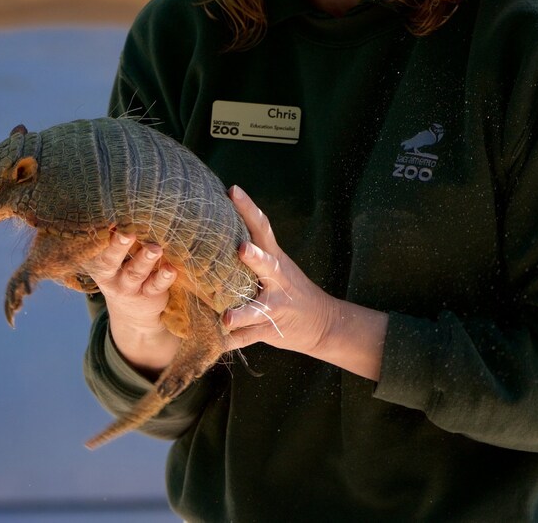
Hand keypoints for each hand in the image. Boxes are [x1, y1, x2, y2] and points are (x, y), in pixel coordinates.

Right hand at [86, 231, 180, 375]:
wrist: (133, 313)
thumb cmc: (123, 270)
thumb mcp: (113, 258)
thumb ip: (116, 237)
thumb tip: (124, 204)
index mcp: (98, 261)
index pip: (96, 246)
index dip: (100, 234)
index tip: (108, 219)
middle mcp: (110, 275)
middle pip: (110, 260)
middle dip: (118, 247)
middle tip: (126, 234)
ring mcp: (129, 287)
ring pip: (135, 273)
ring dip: (144, 260)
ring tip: (154, 249)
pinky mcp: (148, 295)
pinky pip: (156, 286)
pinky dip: (164, 278)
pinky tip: (171, 269)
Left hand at [223, 186, 386, 380]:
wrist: (324, 323)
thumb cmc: (288, 288)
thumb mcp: (275, 265)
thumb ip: (251, 248)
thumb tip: (213, 225)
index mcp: (275, 259)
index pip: (261, 228)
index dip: (248, 209)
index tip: (232, 190)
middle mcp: (277, 279)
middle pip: (267, 264)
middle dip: (255, 257)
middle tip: (241, 248)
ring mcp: (275, 305)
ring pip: (259, 308)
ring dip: (243, 312)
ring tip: (227, 317)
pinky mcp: (270, 329)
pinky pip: (249, 337)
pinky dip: (233, 341)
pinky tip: (217, 345)